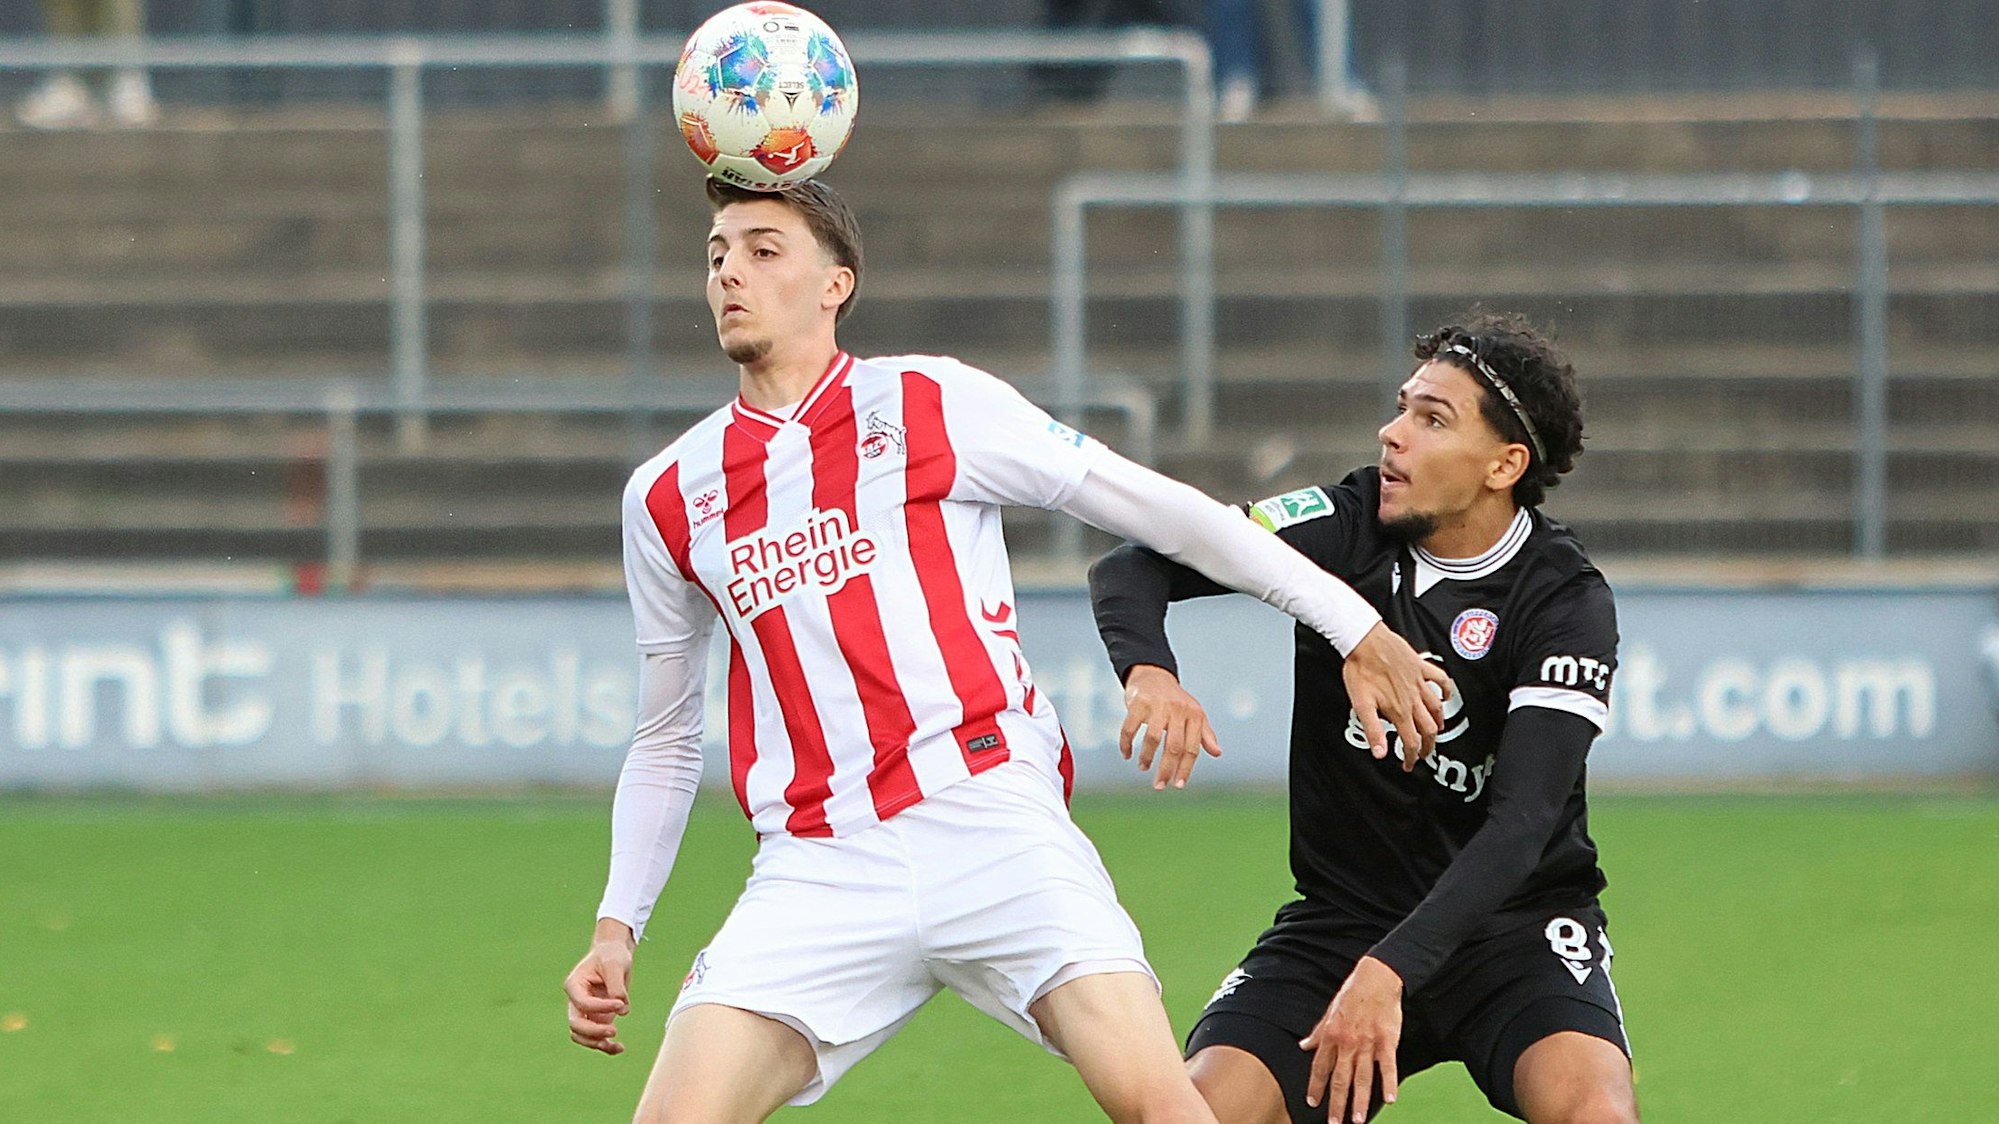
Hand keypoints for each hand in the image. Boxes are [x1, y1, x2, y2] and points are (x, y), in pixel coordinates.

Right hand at [564, 918, 635, 1054]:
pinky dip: (606, 1047)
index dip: (601, 1007)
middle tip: (614, 1030)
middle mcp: (576, 1001)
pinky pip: (595, 1039)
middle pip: (575, 1024)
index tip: (621, 1004)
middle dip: (593, 1031)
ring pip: (581, 1036)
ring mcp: (585, 1012)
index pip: (582, 1003)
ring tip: (616, 1044)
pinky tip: (620, 1048)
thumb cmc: (611, 956)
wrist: (614, 956)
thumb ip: (616, 985)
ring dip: (596, 1043)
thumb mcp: (615, 964)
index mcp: (574, 985)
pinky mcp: (597, 1019)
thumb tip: (622, 1010)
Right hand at [1118, 664, 1221, 789]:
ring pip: (1153, 739)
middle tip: (1159, 786)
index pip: (1192, 748)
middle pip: (1174, 747)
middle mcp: (1178, 710)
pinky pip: (1130, 728)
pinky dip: (1126, 744)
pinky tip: (1126, 754)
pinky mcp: (1138, 702)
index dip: (1185, 769)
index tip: (1178, 785)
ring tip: (1143, 768)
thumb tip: (1218, 753)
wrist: (1153, 675)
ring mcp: (1157, 705)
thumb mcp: (1194, 714)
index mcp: (1194, 715)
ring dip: (1147, 758)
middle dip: (1166, 770)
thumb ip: (1205, 734)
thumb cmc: (1176, 700)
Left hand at [1300, 956, 1404, 1122]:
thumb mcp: (1328, 1012)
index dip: (1315, 1086)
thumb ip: (1317, 1033)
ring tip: (1357, 1120)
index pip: (1320, 1067)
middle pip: (1340, 1078)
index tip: (1312, 1102)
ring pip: (1362, 1077)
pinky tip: (1389, 1099)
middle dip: (1336, 1103)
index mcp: (1331, 1035)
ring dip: (1360, 1101)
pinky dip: (1389, 1083)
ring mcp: (1368, 1043)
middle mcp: (1347, 1042)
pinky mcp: (1387, 1041)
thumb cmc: (1352, 994)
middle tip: (1334, 1122)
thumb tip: (1303, 1046)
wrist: (1376, 978)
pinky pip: (1388, 1066)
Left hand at [1342, 624, 1451, 769]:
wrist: (1364, 640)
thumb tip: (1380, 753)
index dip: (1410, 757)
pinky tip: (1445, 697)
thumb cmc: (1360, 669)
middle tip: (1422, 754)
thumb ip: (1373, 730)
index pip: (1411, 741)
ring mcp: (1419, 682)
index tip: (1407, 765)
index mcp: (1399, 710)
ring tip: (1435, 732)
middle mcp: (1412, 698)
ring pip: (1437, 708)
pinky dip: (1446, 690)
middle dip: (1427, 746)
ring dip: (1438, 723)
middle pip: (1428, 729)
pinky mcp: (1421, 667)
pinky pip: (1441, 680)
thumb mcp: (1361, 705)